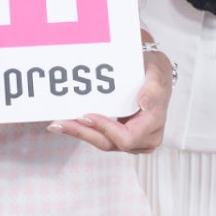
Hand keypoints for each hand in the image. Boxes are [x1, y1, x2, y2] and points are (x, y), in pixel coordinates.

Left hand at [49, 47, 170, 152]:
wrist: (154, 73)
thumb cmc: (155, 72)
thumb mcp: (157, 72)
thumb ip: (153, 88)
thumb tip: (144, 104)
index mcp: (153, 125)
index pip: (126, 138)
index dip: (105, 129)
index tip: (86, 116)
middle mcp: (145, 138)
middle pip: (109, 143)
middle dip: (83, 133)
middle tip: (60, 122)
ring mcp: (134, 141)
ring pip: (103, 143)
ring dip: (80, 133)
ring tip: (58, 123)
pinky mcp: (122, 137)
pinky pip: (102, 137)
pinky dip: (85, 130)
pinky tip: (68, 123)